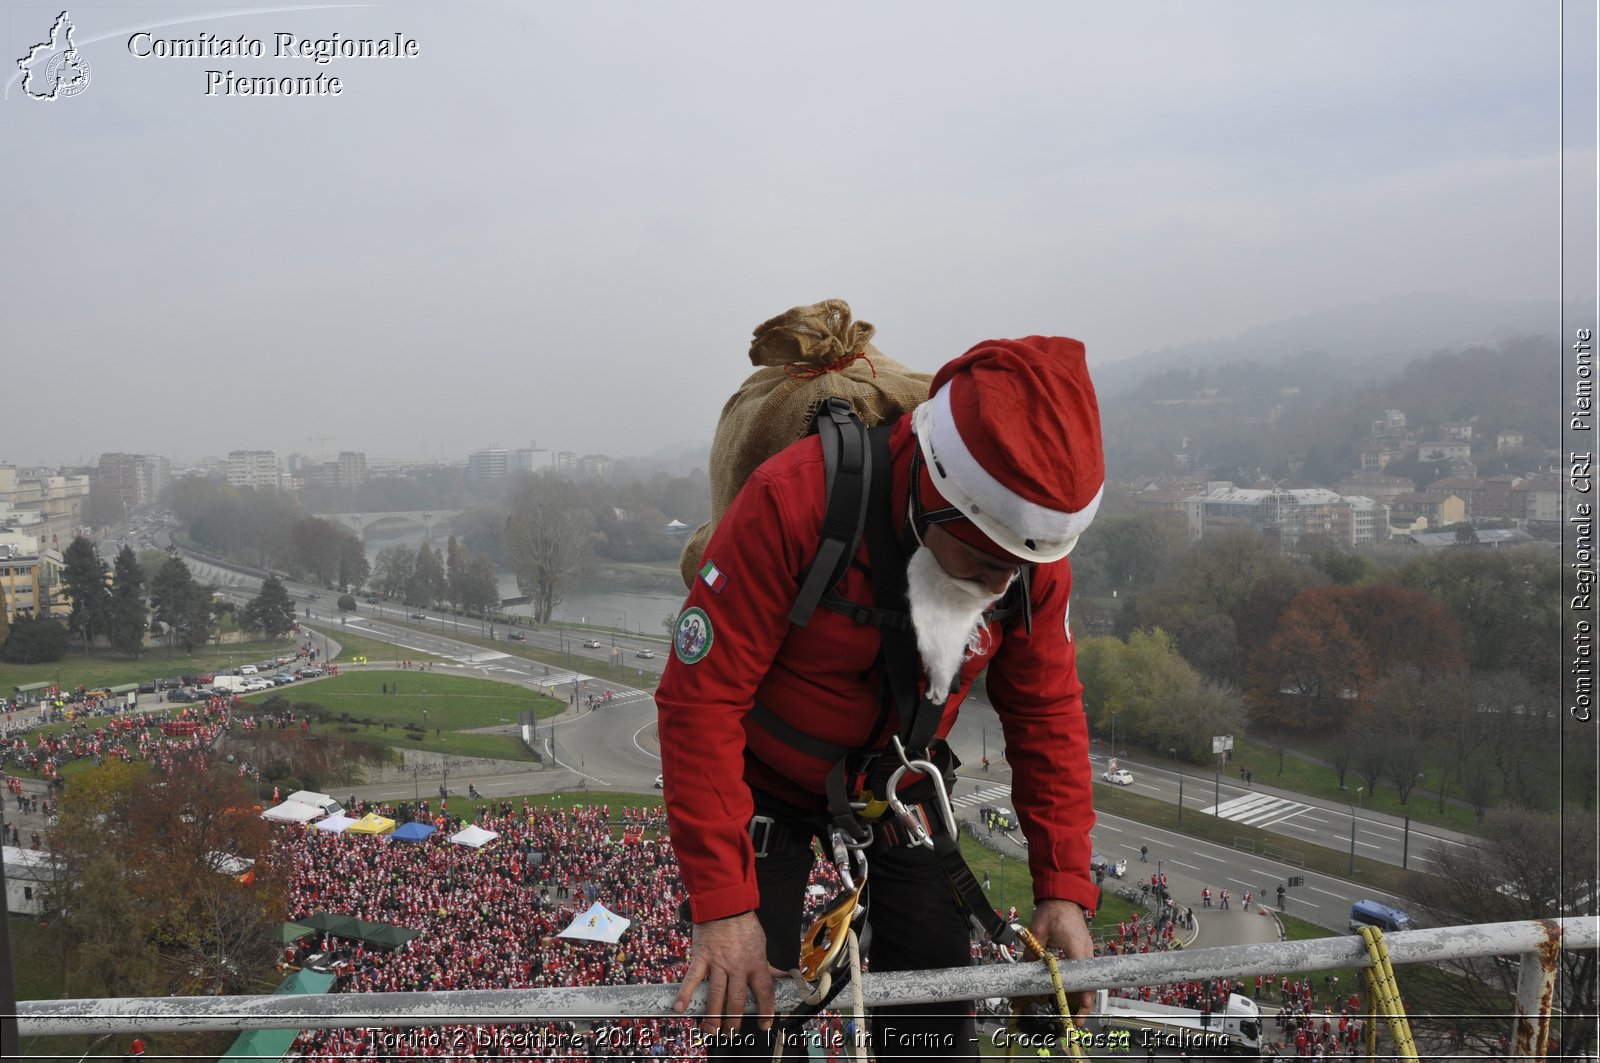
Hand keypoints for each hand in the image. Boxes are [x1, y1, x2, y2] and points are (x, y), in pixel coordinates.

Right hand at [673, 912, 777, 1036]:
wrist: (725, 903)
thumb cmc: (744, 924)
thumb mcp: (761, 944)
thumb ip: (767, 965)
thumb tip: (782, 976)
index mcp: (756, 963)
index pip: (764, 992)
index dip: (766, 1011)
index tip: (764, 1024)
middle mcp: (738, 966)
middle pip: (737, 999)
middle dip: (734, 1020)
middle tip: (731, 1034)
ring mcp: (719, 962)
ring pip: (716, 994)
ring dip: (713, 1015)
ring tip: (712, 1030)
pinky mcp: (702, 956)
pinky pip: (693, 977)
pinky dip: (685, 993)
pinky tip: (680, 1008)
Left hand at [1026, 899, 1094, 1019]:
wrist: (1063, 895)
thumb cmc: (1052, 911)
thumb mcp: (1037, 931)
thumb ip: (1031, 952)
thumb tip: (1022, 971)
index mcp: (1077, 950)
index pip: (1084, 981)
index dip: (1083, 1002)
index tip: (1078, 1016)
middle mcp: (1086, 953)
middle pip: (1088, 986)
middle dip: (1082, 1006)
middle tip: (1073, 1022)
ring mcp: (1086, 951)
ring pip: (1086, 980)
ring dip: (1079, 997)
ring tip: (1069, 1013)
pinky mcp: (1082, 950)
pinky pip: (1082, 972)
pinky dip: (1076, 984)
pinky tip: (1066, 992)